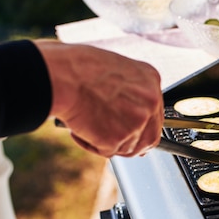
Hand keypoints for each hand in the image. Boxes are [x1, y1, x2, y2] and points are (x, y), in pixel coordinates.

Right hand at [34, 40, 163, 157]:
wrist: (62, 76)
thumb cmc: (79, 68)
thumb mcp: (115, 70)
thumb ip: (129, 90)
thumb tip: (126, 108)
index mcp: (150, 80)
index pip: (155, 114)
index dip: (142, 127)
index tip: (132, 131)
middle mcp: (150, 102)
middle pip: (149, 137)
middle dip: (130, 142)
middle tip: (111, 139)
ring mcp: (136, 122)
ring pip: (128, 148)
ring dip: (108, 143)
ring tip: (87, 125)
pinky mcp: (118, 139)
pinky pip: (106, 151)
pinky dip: (90, 144)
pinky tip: (80, 128)